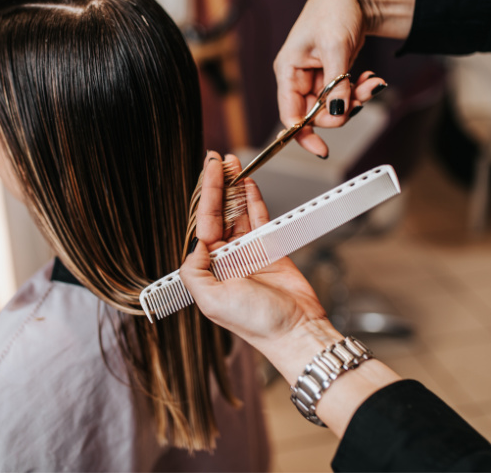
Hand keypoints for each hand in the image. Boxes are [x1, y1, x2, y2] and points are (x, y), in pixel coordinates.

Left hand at [181, 152, 339, 380]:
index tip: (208, 171)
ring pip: (239, 213)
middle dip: (219, 186)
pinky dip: (255, 201)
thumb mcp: (210, 300)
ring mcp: (249, 253)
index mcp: (208, 269)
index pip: (203, 223)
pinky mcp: (271, 250)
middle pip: (219, 214)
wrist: (295, 331)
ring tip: (233, 164)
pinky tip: (249, 184)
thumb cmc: (256, 323)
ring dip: (236, 188)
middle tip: (218, 160)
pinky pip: (260, 219)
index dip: (206, 195)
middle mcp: (226, 259)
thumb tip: (195, 242)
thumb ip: (194, 270)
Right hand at [274, 0, 415, 157]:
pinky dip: (358, 91)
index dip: (303, 135)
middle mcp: (298, 77)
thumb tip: (335, 114)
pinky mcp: (331, 75)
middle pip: (315, 114)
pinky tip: (371, 79)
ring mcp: (315, 78)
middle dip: (342, 109)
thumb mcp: (336, 47)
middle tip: (364, 96)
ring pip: (333, 106)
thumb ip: (335, 85)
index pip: (289, 114)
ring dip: (355, 99)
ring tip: (373, 83)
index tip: (322, 149)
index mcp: (288, 70)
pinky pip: (343, 95)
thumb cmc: (336, 10)